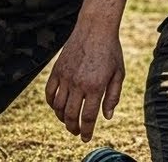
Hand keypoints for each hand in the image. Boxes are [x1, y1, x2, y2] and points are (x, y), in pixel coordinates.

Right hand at [45, 18, 123, 141]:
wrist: (95, 29)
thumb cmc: (111, 51)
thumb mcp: (118, 73)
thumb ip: (113, 96)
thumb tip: (107, 117)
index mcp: (96, 86)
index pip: (88, 117)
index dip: (86, 131)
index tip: (86, 138)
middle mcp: (79, 84)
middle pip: (70, 115)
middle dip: (73, 128)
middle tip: (76, 132)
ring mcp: (65, 77)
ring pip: (57, 107)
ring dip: (61, 118)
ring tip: (68, 121)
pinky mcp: (56, 71)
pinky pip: (49, 93)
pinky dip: (51, 104)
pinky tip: (57, 107)